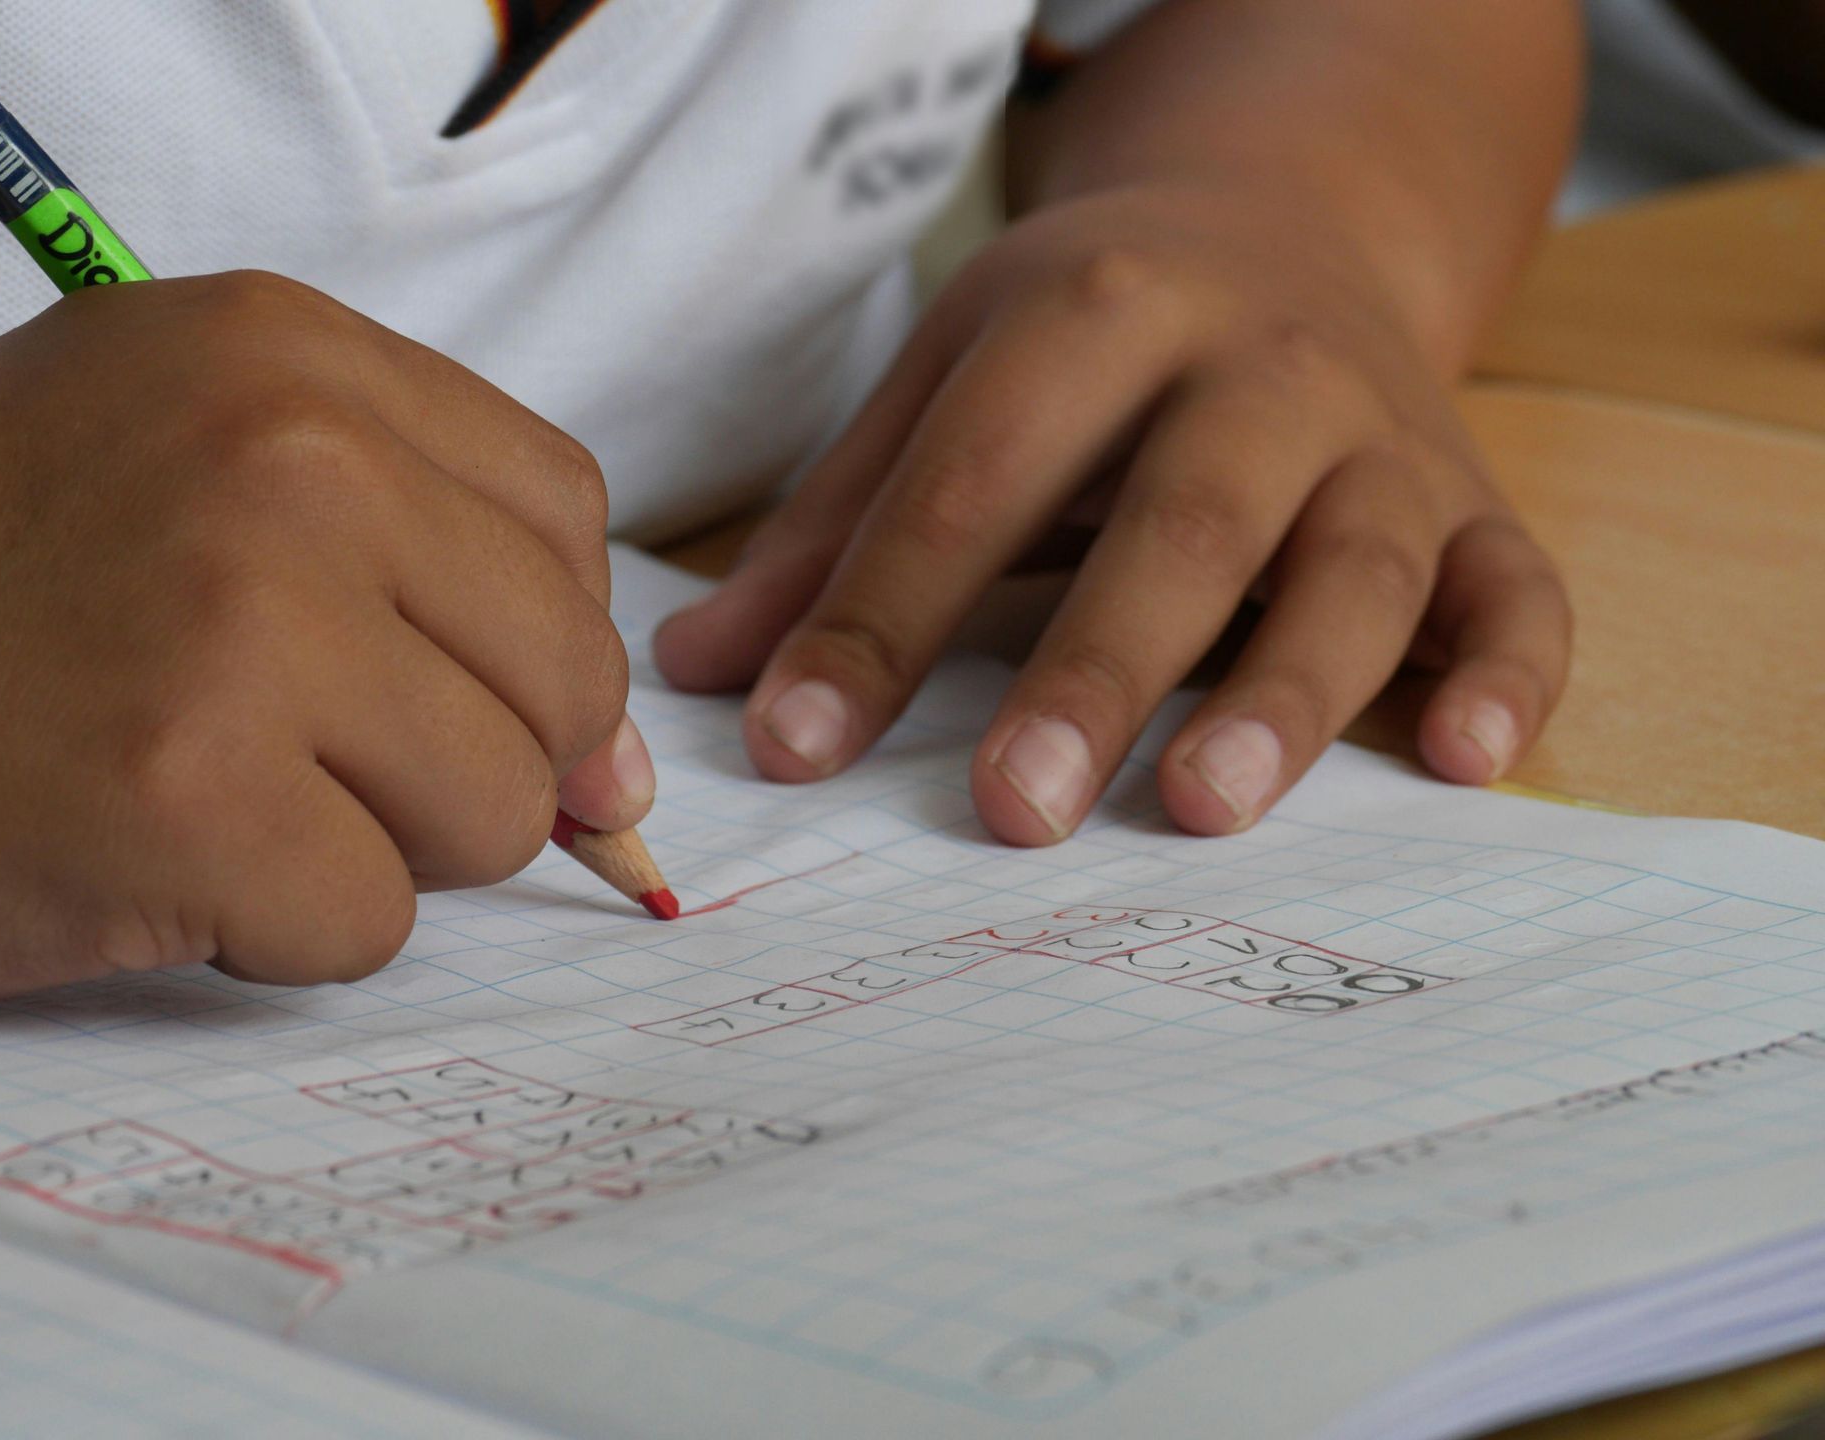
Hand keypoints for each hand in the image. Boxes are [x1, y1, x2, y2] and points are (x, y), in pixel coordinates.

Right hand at [0, 272, 645, 1008]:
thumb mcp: (192, 483)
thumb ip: (425, 581)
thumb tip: (621, 775)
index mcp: (286, 354)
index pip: (563, 516)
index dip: (532, 636)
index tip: (461, 693)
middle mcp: (284, 456)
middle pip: (563, 674)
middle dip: (470, 760)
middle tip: (309, 761)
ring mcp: (241, 619)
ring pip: (496, 809)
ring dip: (375, 847)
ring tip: (216, 796)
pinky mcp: (188, 794)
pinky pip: (373, 921)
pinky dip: (278, 931)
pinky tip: (154, 863)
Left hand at [656, 184, 1569, 842]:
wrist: (1290, 223)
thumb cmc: (1092, 337)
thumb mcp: (952, 379)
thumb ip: (837, 526)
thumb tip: (702, 677)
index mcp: (1098, 313)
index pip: (975, 480)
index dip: (879, 618)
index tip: (795, 751)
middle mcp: (1257, 365)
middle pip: (1182, 520)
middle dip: (1096, 667)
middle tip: (1014, 811)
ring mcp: (1382, 435)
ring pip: (1357, 564)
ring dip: (1288, 690)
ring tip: (1202, 808)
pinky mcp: (1475, 501)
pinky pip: (1519, 589)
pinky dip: (1508, 674)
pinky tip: (1464, 764)